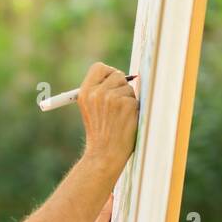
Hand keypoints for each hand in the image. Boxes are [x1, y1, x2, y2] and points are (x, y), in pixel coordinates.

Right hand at [76, 62, 138, 177]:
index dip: (108, 73)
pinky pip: (136, 99)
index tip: (112, 84)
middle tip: (117, 105)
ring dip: (128, 98)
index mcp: (85, 93)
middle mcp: (97, 93)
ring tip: (120, 116)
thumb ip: (99, 92)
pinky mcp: (126, 104)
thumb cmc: (100, 133)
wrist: (104, 154)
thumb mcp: (90, 109)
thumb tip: (120, 76)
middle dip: (120, 86)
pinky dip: (134, 108)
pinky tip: (126, 120)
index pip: (99, 67)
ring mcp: (112, 98)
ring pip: (128, 87)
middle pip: (117, 74)